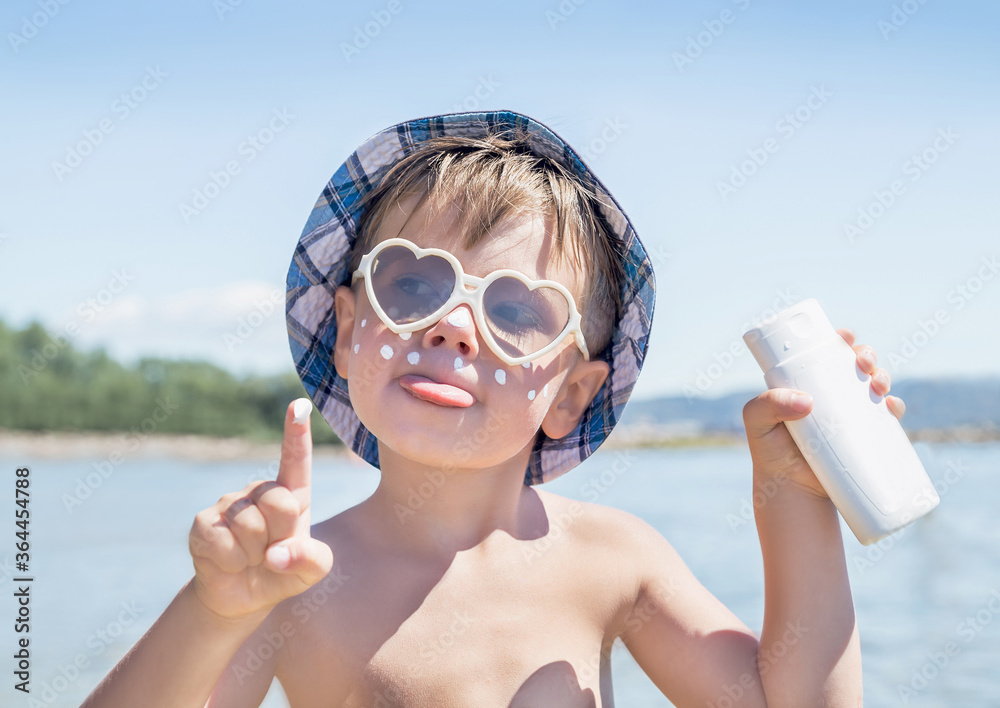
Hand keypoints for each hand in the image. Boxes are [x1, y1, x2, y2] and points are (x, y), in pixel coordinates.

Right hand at [188, 399, 333, 620]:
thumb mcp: (312, 571)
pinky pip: (224, 542)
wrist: (242, 597)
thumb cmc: (282, 572)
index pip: (296, 460)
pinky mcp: (203, 522)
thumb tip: (278, 554)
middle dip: (282, 535)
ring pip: (251, 526)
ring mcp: (228, 504)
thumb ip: (313, 560)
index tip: (299, 406)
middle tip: (273, 551)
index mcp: (291, 494)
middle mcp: (259, 491)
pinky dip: (233, 561)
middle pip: (281, 504)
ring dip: (256, 554)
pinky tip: (230, 562)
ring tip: (252, 558)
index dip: (297, 433)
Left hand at [742, 328, 906, 498]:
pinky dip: (895, 406)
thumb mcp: (757, 421)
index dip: (838, 340)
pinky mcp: (867, 434)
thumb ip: (768, 405)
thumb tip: (807, 402)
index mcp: (806, 382)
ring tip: (878, 386)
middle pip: (855, 363)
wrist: (792, 489)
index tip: (844, 337)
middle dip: (866, 355)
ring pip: (875, 384)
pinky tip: (892, 407)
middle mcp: (831, 393)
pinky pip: (888, 415)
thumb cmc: (770, 450)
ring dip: (883, 376)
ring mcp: (851, 413)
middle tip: (863, 363)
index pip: (824, 353)